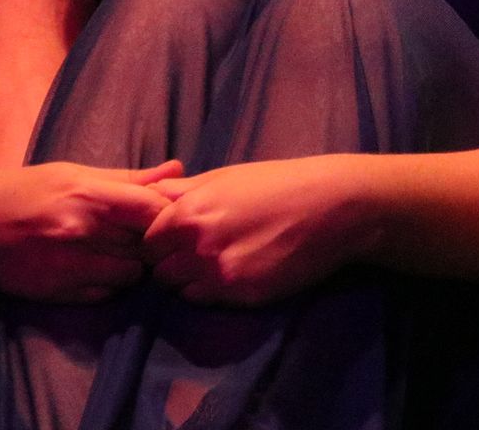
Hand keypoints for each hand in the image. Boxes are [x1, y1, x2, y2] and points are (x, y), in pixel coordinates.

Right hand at [0, 159, 182, 301]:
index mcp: (89, 194)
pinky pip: (105, 293)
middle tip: (146, 238)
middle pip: (147, 244)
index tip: (169, 216)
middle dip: (153, 242)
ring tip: (120, 254)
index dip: (169, 215)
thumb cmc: (29, 191)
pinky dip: (109, 284)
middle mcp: (81, 229)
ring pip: (131, 274)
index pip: (154, 208)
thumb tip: (178, 169)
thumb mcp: (75, 174)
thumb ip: (129, 179)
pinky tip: (96, 269)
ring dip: (133, 266)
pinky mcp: (56, 291)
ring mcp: (68, 263)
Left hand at [142, 157, 360, 306]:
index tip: (176, 240)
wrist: (332, 206)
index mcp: (188, 212)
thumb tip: (152, 194)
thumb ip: (184, 190)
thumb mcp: (227, 177)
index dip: (159, 242)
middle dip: (171, 263)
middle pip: (158, 270)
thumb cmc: (280, 183)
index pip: (147, 242)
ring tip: (218, 263)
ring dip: (191, 280)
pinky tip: (236, 272)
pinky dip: (213, 291)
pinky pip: (207, 301)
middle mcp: (196, 245)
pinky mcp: (241, 294)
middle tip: (196, 254)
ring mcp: (218, 273)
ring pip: (180, 290)